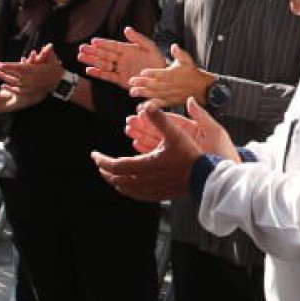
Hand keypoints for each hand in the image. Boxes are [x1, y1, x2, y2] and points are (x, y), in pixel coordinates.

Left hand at [0, 43, 63, 102]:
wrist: (59, 83)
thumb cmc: (55, 69)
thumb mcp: (53, 60)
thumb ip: (48, 52)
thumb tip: (49, 45)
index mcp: (32, 70)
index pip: (15, 67)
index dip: (5, 65)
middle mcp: (28, 79)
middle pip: (12, 74)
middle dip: (2, 70)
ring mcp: (28, 86)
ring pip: (13, 82)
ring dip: (3, 78)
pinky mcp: (29, 91)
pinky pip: (17, 90)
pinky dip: (10, 88)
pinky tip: (3, 85)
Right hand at [79, 28, 164, 90]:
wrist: (161, 78)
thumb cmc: (157, 61)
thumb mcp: (150, 47)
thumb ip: (138, 38)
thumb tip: (126, 28)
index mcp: (128, 49)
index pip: (113, 45)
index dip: (103, 43)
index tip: (93, 41)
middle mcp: (122, 59)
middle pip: (105, 54)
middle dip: (93, 51)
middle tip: (81, 48)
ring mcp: (120, 69)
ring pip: (103, 64)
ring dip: (92, 61)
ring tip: (80, 57)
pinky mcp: (121, 80)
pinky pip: (108, 76)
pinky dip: (98, 73)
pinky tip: (89, 70)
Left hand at [95, 102, 212, 200]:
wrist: (204, 177)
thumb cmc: (190, 156)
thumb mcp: (175, 134)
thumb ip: (160, 119)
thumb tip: (147, 105)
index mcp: (145, 165)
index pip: (115, 166)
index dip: (101, 160)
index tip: (94, 154)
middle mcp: (145, 180)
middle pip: (116, 178)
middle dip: (104, 170)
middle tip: (99, 162)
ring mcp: (151, 190)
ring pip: (125, 188)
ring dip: (114, 180)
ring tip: (109, 173)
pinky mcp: (158, 195)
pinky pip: (135, 195)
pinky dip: (126, 189)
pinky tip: (127, 185)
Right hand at [124, 98, 235, 159]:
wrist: (229, 175)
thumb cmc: (225, 153)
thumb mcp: (216, 132)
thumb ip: (202, 115)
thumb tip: (190, 99)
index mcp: (192, 129)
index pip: (170, 120)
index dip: (156, 115)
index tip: (142, 110)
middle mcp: (183, 140)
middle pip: (160, 131)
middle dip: (144, 125)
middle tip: (129, 121)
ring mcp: (178, 152)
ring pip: (156, 142)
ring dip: (142, 136)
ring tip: (129, 131)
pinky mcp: (175, 164)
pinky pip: (158, 156)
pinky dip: (147, 151)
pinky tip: (136, 145)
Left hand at [129, 44, 214, 106]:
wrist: (201, 88)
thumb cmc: (192, 72)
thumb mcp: (187, 60)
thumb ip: (179, 53)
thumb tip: (174, 46)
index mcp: (172, 74)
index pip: (160, 73)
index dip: (152, 73)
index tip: (142, 72)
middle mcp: (169, 85)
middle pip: (154, 84)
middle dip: (142, 83)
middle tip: (131, 82)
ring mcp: (169, 94)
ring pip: (154, 94)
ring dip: (143, 93)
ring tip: (132, 92)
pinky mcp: (169, 101)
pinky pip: (159, 104)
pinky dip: (151, 106)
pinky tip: (142, 106)